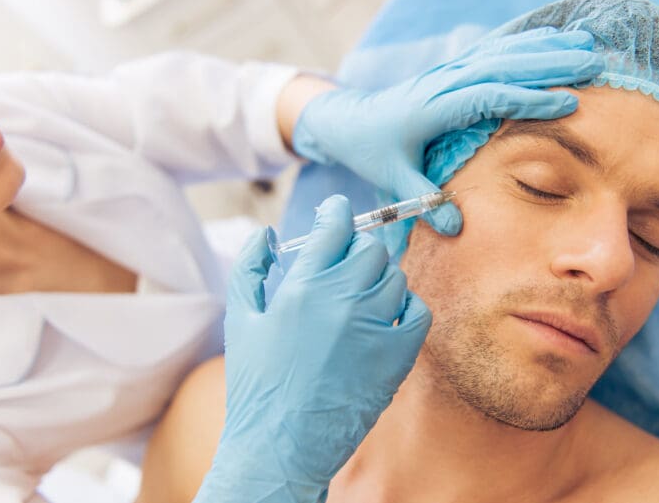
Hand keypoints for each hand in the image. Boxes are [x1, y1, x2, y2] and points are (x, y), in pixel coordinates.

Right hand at [195, 195, 429, 502]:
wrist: (282, 445)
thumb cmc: (256, 384)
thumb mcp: (241, 319)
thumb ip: (251, 268)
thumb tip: (268, 234)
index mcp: (303, 286)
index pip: (335, 226)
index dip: (338, 212)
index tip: (338, 213)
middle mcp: (343, 299)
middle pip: (369, 248)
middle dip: (356, 249)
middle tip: (344, 264)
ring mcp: (374, 327)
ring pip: (394, 276)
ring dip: (378, 278)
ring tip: (359, 296)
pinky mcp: (397, 356)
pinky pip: (417, 311)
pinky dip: (406, 305)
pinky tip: (386, 315)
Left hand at [292, 27, 603, 235]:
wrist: (348, 120)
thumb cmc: (372, 151)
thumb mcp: (395, 180)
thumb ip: (426, 202)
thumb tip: (457, 228)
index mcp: (432, 110)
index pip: (488, 97)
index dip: (529, 98)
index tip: (568, 102)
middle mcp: (444, 84)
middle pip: (502, 66)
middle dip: (550, 62)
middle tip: (594, 62)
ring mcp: (448, 74)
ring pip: (501, 54)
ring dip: (543, 48)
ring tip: (585, 44)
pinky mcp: (451, 72)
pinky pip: (491, 54)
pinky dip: (523, 46)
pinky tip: (550, 43)